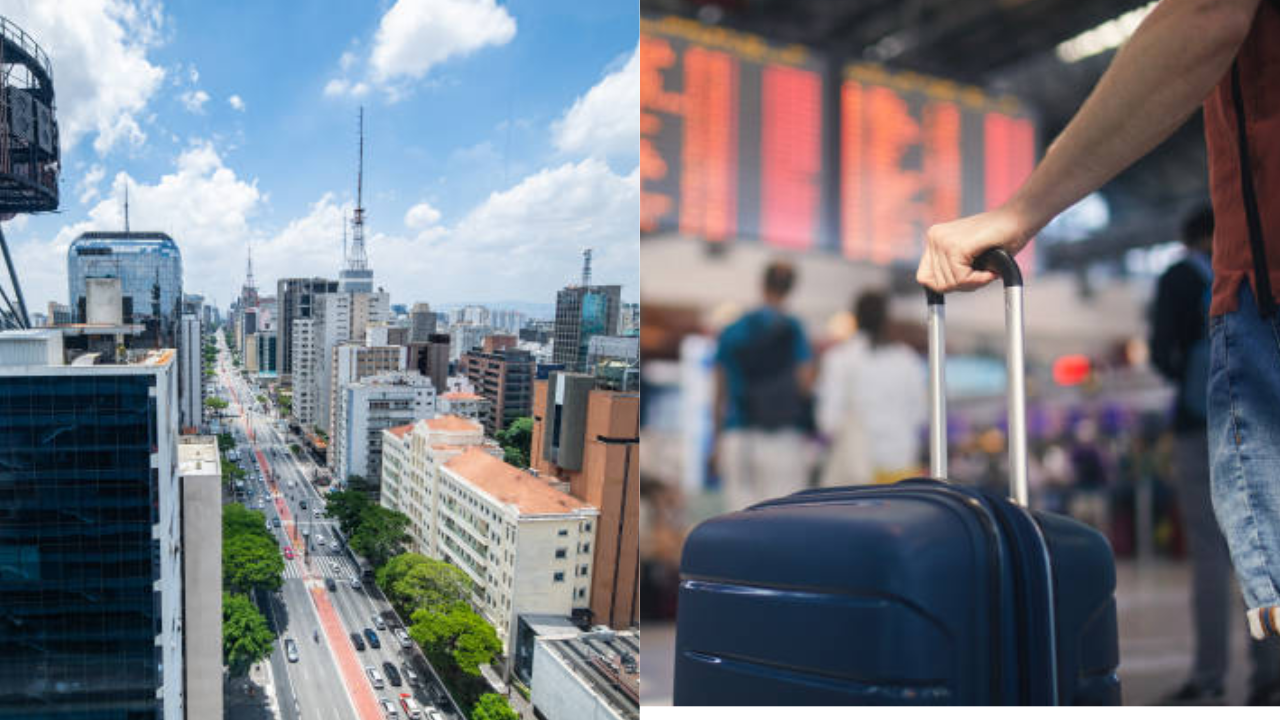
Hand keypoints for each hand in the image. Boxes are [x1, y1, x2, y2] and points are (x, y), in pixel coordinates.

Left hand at [916, 205, 1034, 292]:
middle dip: (964, 285)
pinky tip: (990, 271)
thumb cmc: (1000, 238)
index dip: (947, 285)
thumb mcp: (967, 258)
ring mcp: (944, 240)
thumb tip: (935, 289)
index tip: (966, 278)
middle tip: (982, 273)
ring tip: (988, 268)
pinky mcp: (957, 245)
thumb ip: (950, 270)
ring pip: (951, 283)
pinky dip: (978, 280)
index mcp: (935, 238)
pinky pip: (961, 279)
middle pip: (939, 284)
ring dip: (974, 282)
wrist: (1020, 218)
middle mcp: (935, 237)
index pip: (925, 278)